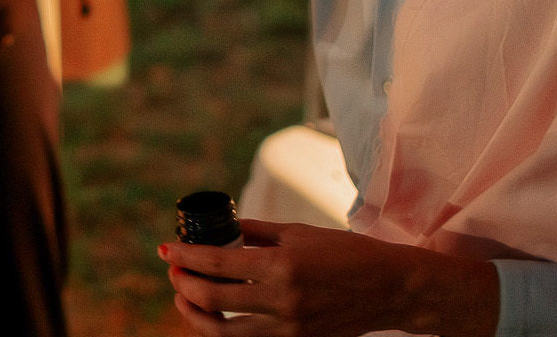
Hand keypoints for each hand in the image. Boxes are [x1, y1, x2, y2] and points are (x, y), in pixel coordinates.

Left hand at [159, 220, 498, 336]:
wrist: (390, 288)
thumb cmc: (346, 253)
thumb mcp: (300, 232)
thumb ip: (256, 232)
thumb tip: (220, 230)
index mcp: (282, 265)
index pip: (217, 263)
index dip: (185, 256)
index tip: (165, 249)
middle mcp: (283, 300)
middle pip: (213, 300)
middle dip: (183, 285)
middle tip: (173, 271)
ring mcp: (290, 328)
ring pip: (225, 334)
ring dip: (196, 316)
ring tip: (184, 299)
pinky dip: (225, 332)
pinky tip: (214, 318)